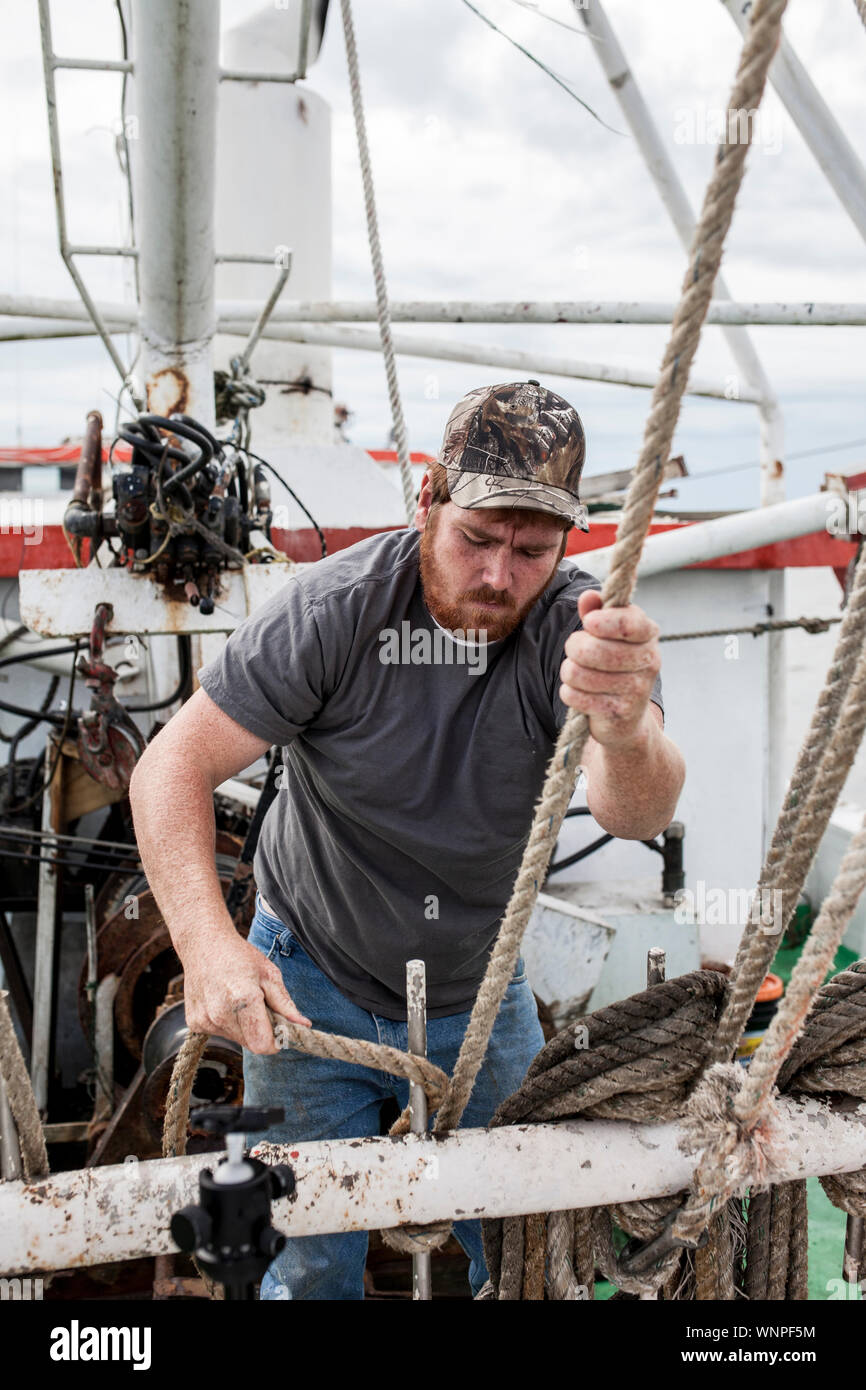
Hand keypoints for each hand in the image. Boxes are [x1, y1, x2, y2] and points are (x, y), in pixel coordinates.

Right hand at [182, 932, 311, 1054]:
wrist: (203, 944)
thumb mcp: (269, 973)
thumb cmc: (239, 956)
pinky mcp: (194, 1023)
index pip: (263, 1045)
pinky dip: (228, 1023)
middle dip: (261, 1031)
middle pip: (251, 1044)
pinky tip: (224, 1002)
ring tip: (240, 1000)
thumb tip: (303, 1025)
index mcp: (244, 1000)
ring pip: (236, 1039)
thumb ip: (285, 1004)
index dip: (276, 1041)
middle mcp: (221, 1014)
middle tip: (261, 1008)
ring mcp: (205, 1020)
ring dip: (244, 1027)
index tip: (280, 1030)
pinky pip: (220, 1033)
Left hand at [559, 590, 660, 748]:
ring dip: (569, 672)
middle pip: (593, 649)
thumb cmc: (614, 664)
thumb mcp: (607, 635)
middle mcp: (649, 661)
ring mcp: (637, 689)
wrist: (627, 716)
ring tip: (577, 672)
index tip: (589, 623)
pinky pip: (575, 696)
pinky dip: (570, 693)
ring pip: (578, 673)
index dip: (603, 621)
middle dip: (573, 647)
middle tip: (574, 650)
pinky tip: (581, 693)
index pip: (627, 623)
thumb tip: (588, 597)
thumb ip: (597, 613)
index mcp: (648, 634)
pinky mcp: (619, 713)